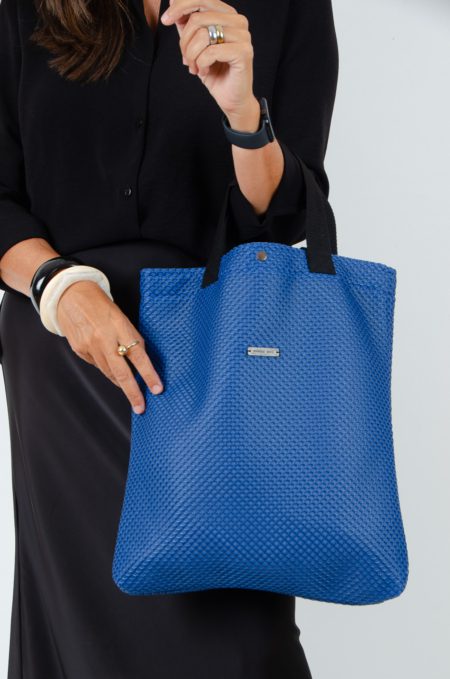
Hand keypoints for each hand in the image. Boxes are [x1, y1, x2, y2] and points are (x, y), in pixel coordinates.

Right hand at [56, 280, 163, 413]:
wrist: (70, 296)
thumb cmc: (101, 306)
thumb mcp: (122, 318)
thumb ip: (130, 339)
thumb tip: (140, 363)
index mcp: (119, 327)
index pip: (138, 356)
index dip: (149, 374)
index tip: (157, 389)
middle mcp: (104, 339)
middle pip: (122, 372)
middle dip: (133, 393)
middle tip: (141, 407)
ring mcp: (90, 346)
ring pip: (109, 373)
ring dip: (121, 384)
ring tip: (131, 391)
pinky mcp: (80, 351)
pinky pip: (97, 366)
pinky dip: (107, 370)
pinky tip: (110, 368)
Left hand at [161, 0, 259, 128]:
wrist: (231, 99)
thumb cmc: (215, 72)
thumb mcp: (195, 45)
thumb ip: (187, 23)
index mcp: (228, 15)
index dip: (180, 7)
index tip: (165, 21)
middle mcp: (238, 21)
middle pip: (198, 18)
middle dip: (184, 42)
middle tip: (186, 60)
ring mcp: (243, 36)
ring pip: (202, 35)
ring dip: (192, 55)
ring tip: (195, 68)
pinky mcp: (243, 52)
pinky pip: (210, 52)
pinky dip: (201, 64)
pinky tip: (205, 72)